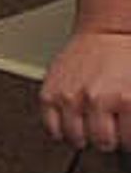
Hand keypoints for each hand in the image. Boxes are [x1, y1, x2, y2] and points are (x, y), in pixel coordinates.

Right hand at [43, 28, 130, 153]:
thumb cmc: (127, 55)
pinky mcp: (49, 95)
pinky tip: (72, 122)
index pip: (128, 141)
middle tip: (110, 132)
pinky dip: (61, 130)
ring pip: (75, 139)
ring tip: (91, 128)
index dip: (127, 140)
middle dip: (108, 140)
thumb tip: (128, 135)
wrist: (108, 30)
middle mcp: (96, 100)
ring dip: (84, 137)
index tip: (125, 136)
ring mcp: (70, 98)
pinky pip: (51, 127)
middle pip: (102, 142)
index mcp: (126, 99)